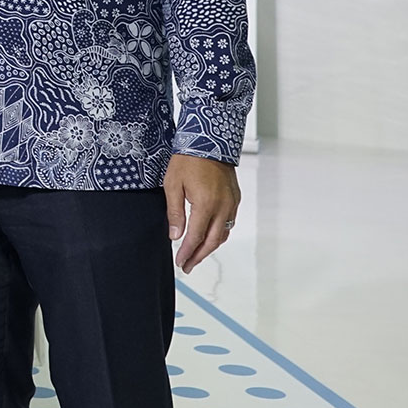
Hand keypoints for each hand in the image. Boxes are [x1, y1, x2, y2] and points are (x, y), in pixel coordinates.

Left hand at [164, 154, 240, 272]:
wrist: (209, 141)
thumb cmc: (187, 160)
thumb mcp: (172, 185)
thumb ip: (175, 212)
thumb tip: (175, 236)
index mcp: (205, 204)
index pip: (196, 237)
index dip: (187, 252)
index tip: (180, 262)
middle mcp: (223, 207)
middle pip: (212, 241)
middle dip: (199, 256)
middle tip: (188, 266)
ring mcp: (231, 204)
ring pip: (223, 234)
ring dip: (210, 247)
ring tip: (197, 255)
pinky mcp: (235, 199)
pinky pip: (228, 223)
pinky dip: (219, 234)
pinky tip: (209, 238)